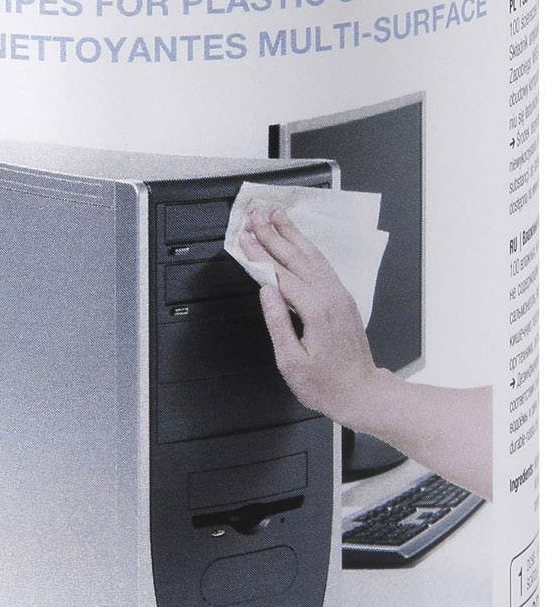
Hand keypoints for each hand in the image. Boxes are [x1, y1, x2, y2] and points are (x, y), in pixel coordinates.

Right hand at [242, 208, 380, 428]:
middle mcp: (331, 296)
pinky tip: (299, 240)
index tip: (244, 237)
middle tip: (255, 214)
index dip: (260, 253)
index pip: (280, 274)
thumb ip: (277, 322)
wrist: (362, 392)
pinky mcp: (343, 298)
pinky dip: (307, 247)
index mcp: (316, 310)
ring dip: (292, 234)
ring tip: (277, 216)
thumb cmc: (328, 385)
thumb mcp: (292, 361)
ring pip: (312, 255)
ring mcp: (340, 295)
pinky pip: (322, 264)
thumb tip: (266, 291)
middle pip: (296, 257)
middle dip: (273, 234)